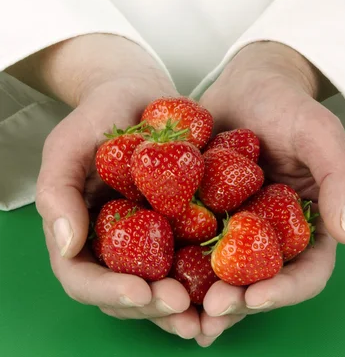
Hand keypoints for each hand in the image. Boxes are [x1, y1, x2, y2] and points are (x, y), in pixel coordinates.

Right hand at [31, 35, 200, 338]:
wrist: (139, 90)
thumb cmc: (99, 113)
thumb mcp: (68, 143)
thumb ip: (57, 191)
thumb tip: (67, 245)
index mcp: (79, 231)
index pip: (83, 278)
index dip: (110, 293)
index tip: (143, 291)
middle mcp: (112, 242)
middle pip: (125, 293)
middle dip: (153, 306)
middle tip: (185, 307)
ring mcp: (146, 236)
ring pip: (160, 284)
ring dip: (183, 305)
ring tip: (212, 311)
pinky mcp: (179, 224)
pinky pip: (191, 256)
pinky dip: (207, 276)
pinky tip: (230, 281)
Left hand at [195, 41, 344, 346]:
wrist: (244, 81)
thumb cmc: (287, 102)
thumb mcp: (318, 131)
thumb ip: (340, 176)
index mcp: (308, 224)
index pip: (306, 270)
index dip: (285, 291)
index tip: (255, 298)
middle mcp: (272, 232)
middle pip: (260, 281)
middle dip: (236, 302)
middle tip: (208, 313)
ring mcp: (235, 224)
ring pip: (221, 271)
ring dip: (201, 295)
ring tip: (177, 308)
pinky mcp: (203, 212)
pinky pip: (189, 241)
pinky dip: (174, 261)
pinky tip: (152, 273)